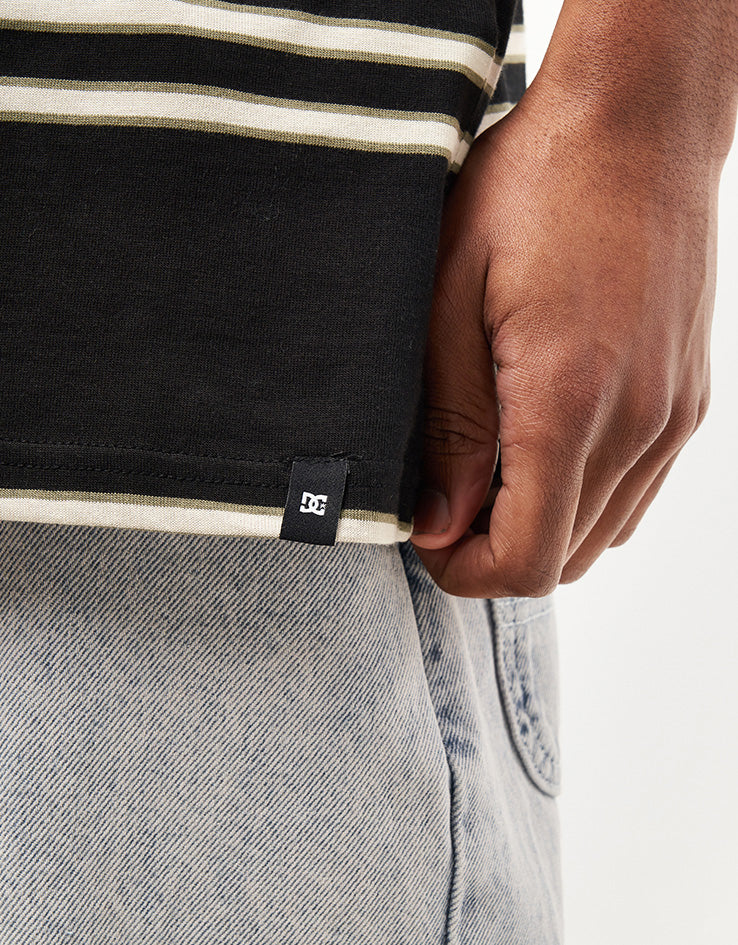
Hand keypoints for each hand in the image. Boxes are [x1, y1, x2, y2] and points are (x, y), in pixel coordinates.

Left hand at [409, 84, 718, 597]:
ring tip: (485, 475)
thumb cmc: (533, 191)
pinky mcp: (687, 399)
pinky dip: (583, 499)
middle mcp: (637, 425)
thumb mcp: (451, 302)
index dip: (464, 572)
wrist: (638, 124)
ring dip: (539, 529)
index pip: (525, 560)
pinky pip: (635, 491)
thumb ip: (449, 428)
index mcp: (568, 404)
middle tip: (443, 504)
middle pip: (565, 561)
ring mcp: (672, 416)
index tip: (424, 539)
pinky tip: (540, 450)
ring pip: (603, 534)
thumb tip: (438, 524)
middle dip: (494, 554)